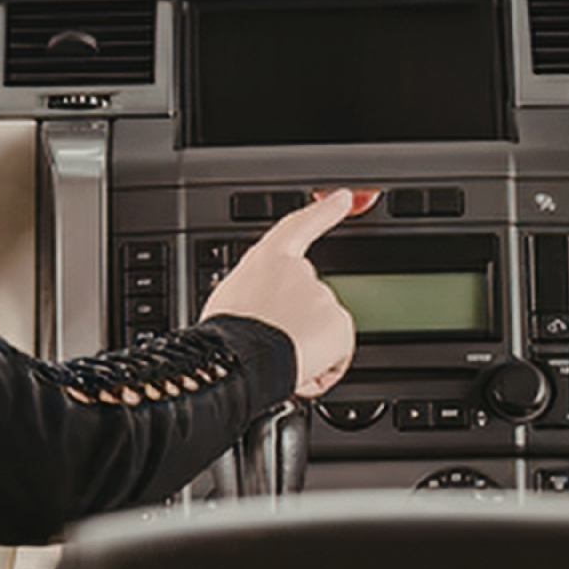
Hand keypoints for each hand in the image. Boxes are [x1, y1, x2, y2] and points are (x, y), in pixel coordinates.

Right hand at [202, 187, 378, 397]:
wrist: (239, 362)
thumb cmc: (224, 339)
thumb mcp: (231, 301)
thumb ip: (258, 294)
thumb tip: (265, 313)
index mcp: (268, 261)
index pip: (300, 226)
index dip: (323, 211)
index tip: (343, 199)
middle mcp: (300, 272)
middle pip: (309, 300)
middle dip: (297, 325)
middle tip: (272, 343)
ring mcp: (323, 297)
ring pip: (321, 331)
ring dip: (306, 348)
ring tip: (279, 358)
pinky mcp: (340, 324)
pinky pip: (336, 354)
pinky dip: (323, 367)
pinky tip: (299, 370)